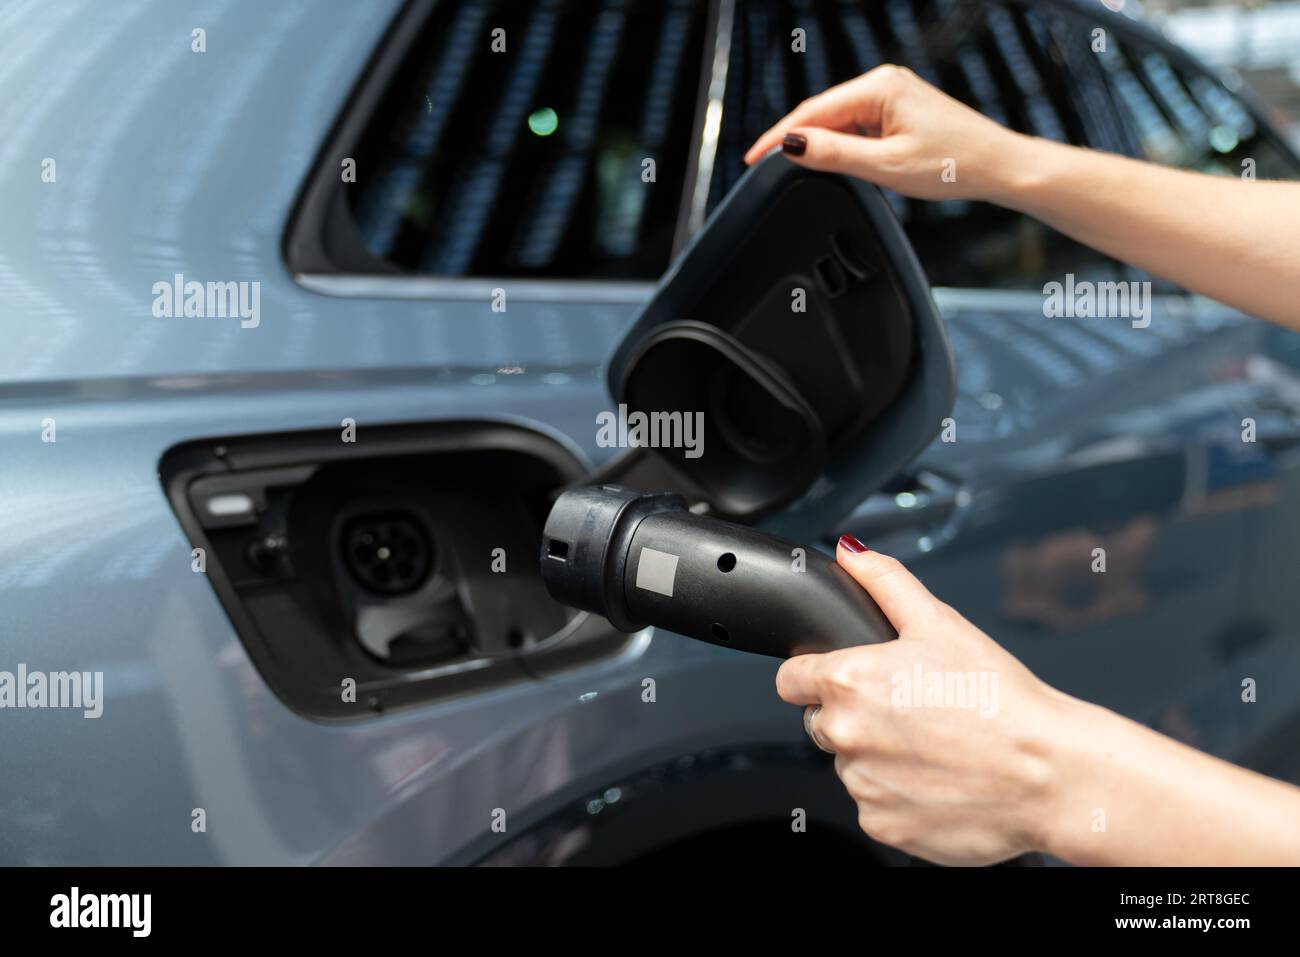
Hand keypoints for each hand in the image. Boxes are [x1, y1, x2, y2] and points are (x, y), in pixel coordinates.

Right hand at [744, 64, 1023, 202]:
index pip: (813, 111)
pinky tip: (830, 164)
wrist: (999, 166)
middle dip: (793, 141)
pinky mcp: (899, 113)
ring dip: (818, 146)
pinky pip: (857, 128)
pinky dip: (840, 146)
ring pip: (839, 122)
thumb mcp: (887, 166)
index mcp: (880, 86)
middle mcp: (884, 84)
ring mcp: (892, 97)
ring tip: (793, 171)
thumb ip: (836, 155)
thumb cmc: (956, 163)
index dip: (778, 136)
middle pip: (822, 114)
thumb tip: (794, 146)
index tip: (753, 158)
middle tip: (762, 168)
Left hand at [776, 538, 1073, 865]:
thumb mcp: (941, 623)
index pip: (790, 679)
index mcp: (848, 681)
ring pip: (850, 766)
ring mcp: (861, 785)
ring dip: (878, 757)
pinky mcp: (881, 825)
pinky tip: (938, 780)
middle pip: (821, 722)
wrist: (1049, 776)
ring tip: (935, 747)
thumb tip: (852, 552)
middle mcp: (844, 734)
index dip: (815, 674)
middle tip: (911, 711)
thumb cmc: (1001, 700)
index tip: (843, 679)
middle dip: (854, 715)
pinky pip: (874, 806)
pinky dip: (898, 797)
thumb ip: (886, 582)